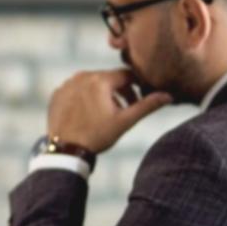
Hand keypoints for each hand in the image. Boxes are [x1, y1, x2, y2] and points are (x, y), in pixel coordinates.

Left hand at [46, 69, 172, 153]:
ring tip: (107, 114)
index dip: (136, 88)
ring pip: (92, 83)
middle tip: (124, 110)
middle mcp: (81, 76)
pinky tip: (89, 114)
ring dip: (103, 94)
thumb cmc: (97, 135)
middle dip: (120, 92)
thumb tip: (168, 95)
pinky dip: (86, 98)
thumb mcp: (125, 121)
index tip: (138, 103)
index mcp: (100, 80)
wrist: (66, 150)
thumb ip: (147, 105)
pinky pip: (77, 90)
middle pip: (109, 78)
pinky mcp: (57, 93)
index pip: (126, 76)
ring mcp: (67, 84)